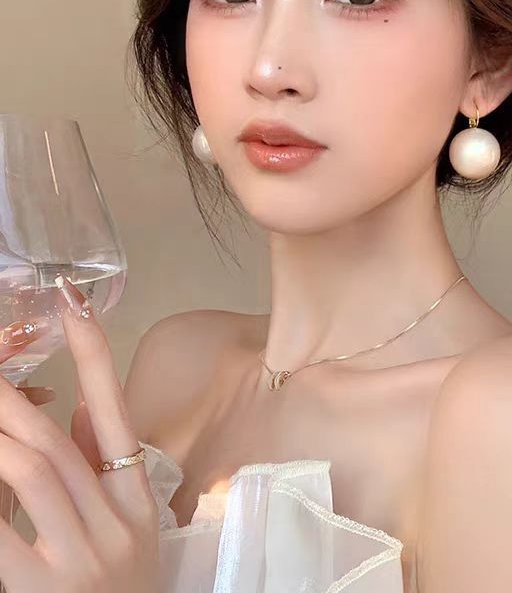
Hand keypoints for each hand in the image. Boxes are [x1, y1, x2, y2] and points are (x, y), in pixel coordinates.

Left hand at [0, 277, 159, 592]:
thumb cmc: (126, 591)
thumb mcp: (131, 530)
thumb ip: (102, 468)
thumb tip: (80, 407)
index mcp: (138, 503)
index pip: (116, 418)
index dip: (95, 360)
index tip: (73, 309)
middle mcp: (113, 525)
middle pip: (54, 442)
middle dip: (11, 396)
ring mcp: (79, 560)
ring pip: (28, 472)